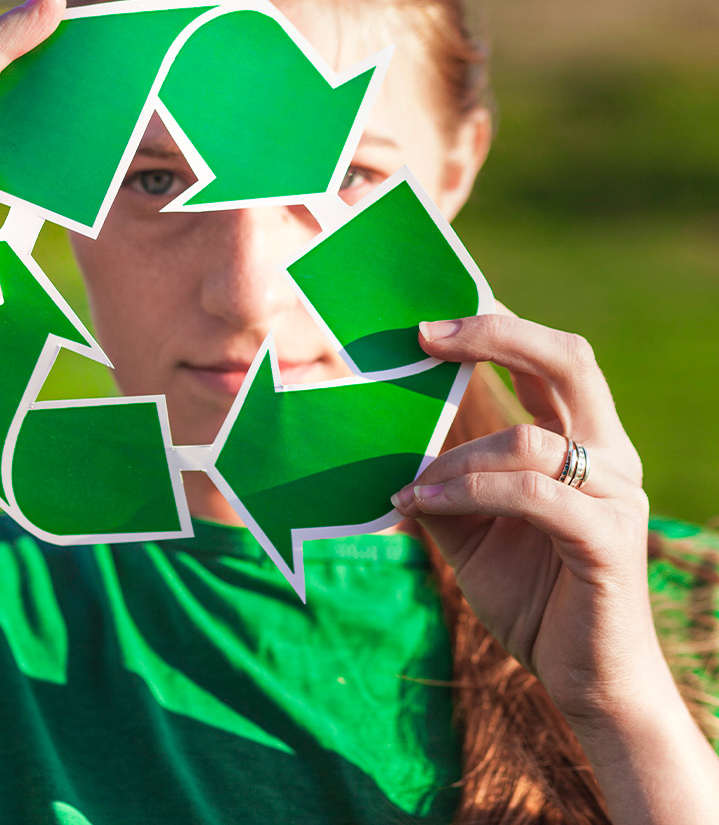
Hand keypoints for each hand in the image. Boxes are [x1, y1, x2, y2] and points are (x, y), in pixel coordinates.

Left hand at [393, 310, 718, 823]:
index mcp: (582, 444)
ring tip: (411, 487)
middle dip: (495, 335)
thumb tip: (387, 450)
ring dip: (455, 458)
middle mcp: (608, 457)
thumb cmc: (530, 595)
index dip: (497, 328)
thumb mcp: (469, 529)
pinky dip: (470, 492)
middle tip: (427, 336)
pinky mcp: (607, 540)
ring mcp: (615, 496)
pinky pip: (532, 494)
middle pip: (568, 360)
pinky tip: (425, 505)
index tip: (432, 323)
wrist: (583, 679)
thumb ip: (442, 483)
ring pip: (528, 440)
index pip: (550, 361)